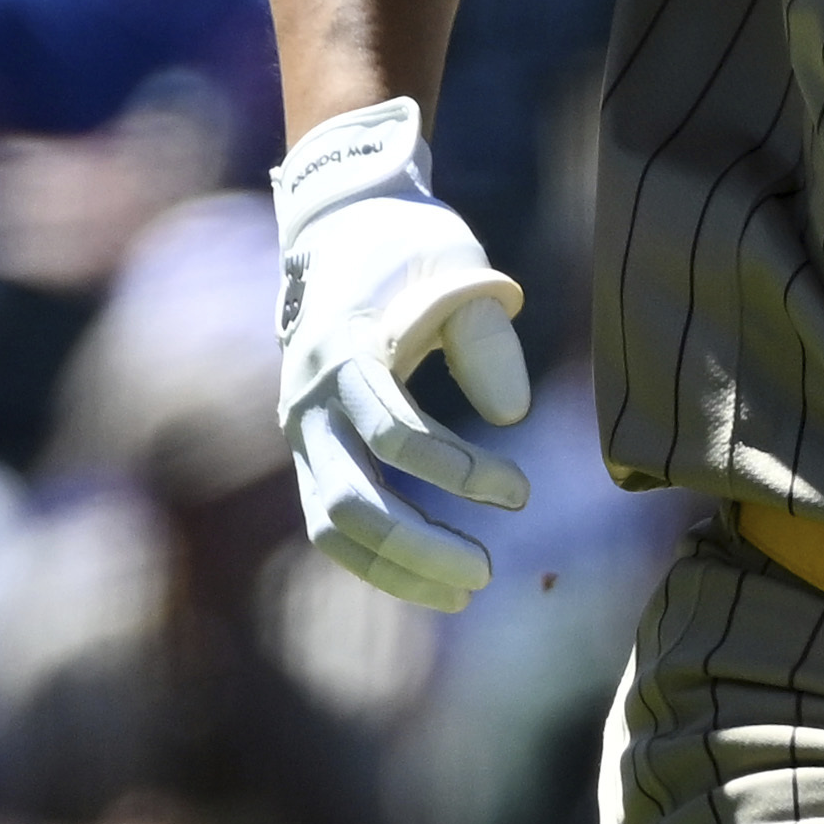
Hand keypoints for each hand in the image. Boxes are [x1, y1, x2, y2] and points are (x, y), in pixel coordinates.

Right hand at [272, 97, 530, 606]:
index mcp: (344, 353)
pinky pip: (329, 522)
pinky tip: (430, 581)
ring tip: (466, 591)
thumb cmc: (411, 250)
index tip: (522, 492)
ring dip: (395, 568)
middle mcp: (310, 401)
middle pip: (350, 500)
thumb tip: (511, 416)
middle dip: (418, 547)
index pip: (395, 434)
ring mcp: (302, 431)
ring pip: (331, 525)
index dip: (460, 471)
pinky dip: (374, 559)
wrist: (340, 232)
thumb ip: (486, 339)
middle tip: (488, 573)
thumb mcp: (458, 269)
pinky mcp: (310, 449)